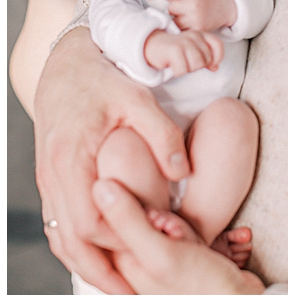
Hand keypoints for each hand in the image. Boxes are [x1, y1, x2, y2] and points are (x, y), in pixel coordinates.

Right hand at [34, 28, 189, 294]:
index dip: (121, 241)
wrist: (66, 63)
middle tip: (137, 291)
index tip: (152, 249)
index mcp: (72, 158)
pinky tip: (103, 257)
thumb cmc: (105, 78)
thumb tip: (184, 172)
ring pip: (61, 238)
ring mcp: (48, 179)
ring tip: (122, 286)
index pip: (90, 220)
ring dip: (88, 264)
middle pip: (72, 241)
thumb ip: (163, 135)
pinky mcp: (52, 178)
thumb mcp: (138, 99)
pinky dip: (78, 247)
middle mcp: (53, 175)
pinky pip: (59, 224)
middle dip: (102, 270)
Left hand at [92, 179, 264, 293]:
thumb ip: (128, 221)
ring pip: (173, 225)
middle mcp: (142, 263)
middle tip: (181, 237)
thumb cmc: (200, 289)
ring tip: (202, 244)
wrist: (239, 301)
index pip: (120, 218)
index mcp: (124, 265)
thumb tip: (100, 187)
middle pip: (149, 220)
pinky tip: (223, 242)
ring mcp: (167, 260)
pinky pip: (196, 233)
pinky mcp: (190, 257)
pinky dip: (212, 235)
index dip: (144, 213)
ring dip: (192, 229)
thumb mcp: (160, 253)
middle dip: (173, 223)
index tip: (160, 221)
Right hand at [144, 30, 223, 75]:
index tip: (209, 65)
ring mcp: (184, 41)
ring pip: (196, 65)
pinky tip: (171, 65)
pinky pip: (182, 70)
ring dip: (187, 69)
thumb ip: (205, 58)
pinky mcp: (174, 49)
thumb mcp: (192, 51)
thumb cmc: (173, 50)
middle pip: (206, 59)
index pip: (217, 45)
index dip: (217, 58)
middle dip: (196, 66)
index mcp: (200, 34)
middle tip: (184, 62)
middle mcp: (194, 36)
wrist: (150, 44)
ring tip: (178, 63)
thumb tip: (215, 68)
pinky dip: (177, 72)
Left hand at [146, 0, 236, 32]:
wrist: (226, 6)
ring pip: (174, 21)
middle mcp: (194, 5)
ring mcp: (196, 18)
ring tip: (187, 16)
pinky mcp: (198, 29)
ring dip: (177, 19)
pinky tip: (188, 24)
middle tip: (184, 7)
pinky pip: (181, 30)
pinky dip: (181, 28)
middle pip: (171, 8)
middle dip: (174, 8)